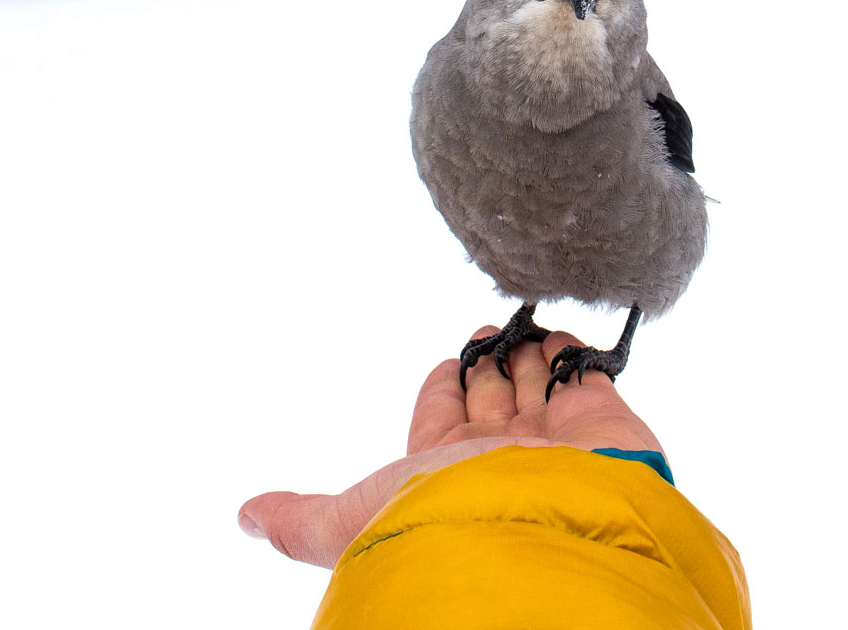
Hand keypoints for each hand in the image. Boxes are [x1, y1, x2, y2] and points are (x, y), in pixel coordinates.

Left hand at [238, 327, 663, 567]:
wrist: (550, 521)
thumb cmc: (455, 519)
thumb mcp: (357, 519)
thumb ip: (305, 520)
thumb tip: (246, 516)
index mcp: (445, 471)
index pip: (440, 416)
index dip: (442, 387)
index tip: (447, 363)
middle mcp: (500, 454)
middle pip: (488, 394)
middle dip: (484, 363)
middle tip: (482, 334)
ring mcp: (553, 436)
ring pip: (531, 380)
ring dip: (522, 351)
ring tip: (518, 326)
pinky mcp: (601, 416)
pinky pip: (582, 374)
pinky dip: (566, 351)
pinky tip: (553, 336)